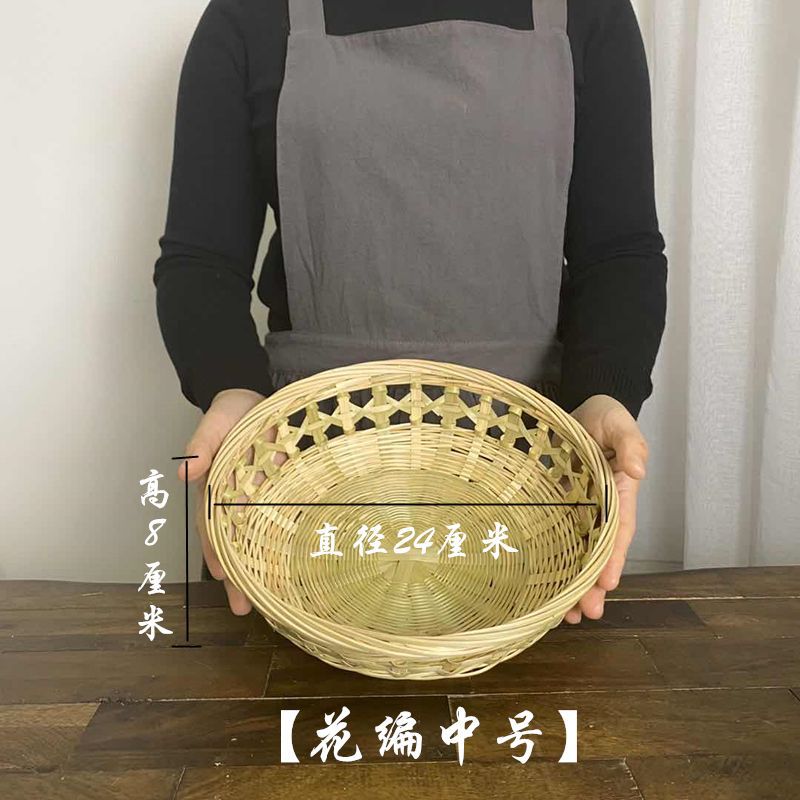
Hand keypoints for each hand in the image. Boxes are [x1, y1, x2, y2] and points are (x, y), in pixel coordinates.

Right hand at [179, 388, 265, 615]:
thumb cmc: (232, 411)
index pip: (213, 526)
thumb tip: (184, 472)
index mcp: (216, 489)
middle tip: (244, 607)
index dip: (217, 552)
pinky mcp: (283, 489)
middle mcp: (237, 498)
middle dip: (239, 574)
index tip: (224, 576)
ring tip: (272, 598)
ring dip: (263, 564)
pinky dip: (286, 540)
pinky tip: (297, 562)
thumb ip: (201, 448)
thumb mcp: (214, 425)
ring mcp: (261, 496)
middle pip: (236, 541)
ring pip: (260, 535)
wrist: (261, 395)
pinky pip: (284, 517)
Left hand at [564, 394, 647, 623]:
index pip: (619, 529)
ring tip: (567, 616)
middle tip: (587, 613)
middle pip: (600, 550)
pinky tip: (546, 582)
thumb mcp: (620, 423)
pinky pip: (559, 534)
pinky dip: (555, 558)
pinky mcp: (561, 504)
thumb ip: (630, 443)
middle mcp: (603, 506)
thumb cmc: (607, 416)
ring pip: (580, 550)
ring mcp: (582, 508)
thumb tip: (639, 469)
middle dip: (594, 583)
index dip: (613, 557)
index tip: (606, 583)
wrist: (585, 409)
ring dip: (575, 581)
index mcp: (621, 491)